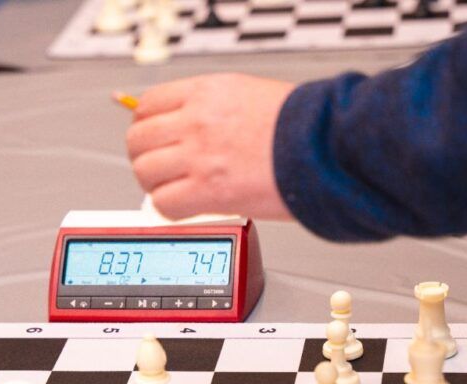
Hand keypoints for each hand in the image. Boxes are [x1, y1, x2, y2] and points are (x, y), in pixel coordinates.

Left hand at [126, 73, 295, 220]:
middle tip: (161, 168)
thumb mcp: (251, 94)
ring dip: (155, 184)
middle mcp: (196, 121)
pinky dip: (169, 208)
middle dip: (146, 155)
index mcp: (206, 92)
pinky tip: (187, 206)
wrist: (328, 146)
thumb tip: (193, 125)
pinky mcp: (208, 191)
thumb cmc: (304, 124)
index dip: (146, 124)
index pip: (148, 104)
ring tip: (175, 189)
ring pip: (145, 172)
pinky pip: (163, 203)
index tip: (155, 137)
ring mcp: (199, 157)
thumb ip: (215, 108)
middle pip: (138, 140)